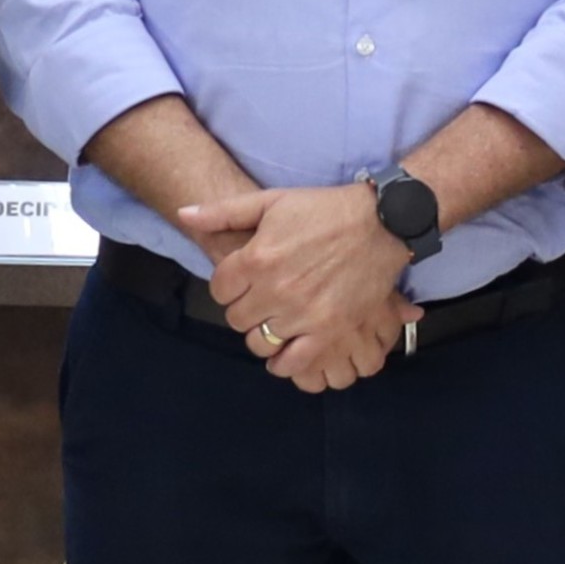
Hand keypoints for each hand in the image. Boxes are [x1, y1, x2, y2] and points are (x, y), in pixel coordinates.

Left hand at [182, 182, 410, 392]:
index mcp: (257, 257)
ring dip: (263, 336)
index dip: (229, 287)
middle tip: (261, 302)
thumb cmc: (323, 209)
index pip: (219, 289)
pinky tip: (287, 351)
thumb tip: (183, 214)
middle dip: (245, 311)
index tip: (243, 283)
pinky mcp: (330, 331)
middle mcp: (275, 289)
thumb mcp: (271, 201)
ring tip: (275, 323)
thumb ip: (223, 211)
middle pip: (237, 319)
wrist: (380, 222)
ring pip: (260, 343)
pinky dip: (285, 362)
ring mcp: (303, 313)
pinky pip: (294, 362)